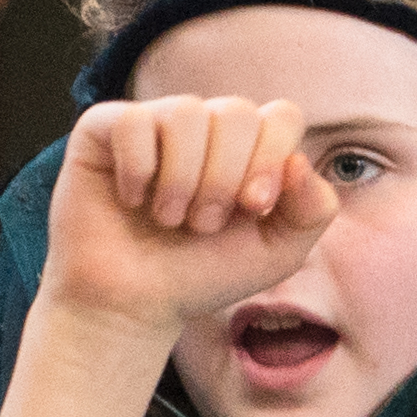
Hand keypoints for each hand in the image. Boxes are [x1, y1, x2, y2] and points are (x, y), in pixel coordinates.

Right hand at [30, 94, 339, 360]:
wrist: (130, 305)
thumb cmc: (198, 276)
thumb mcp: (277, 254)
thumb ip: (313, 211)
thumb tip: (299, 161)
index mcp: (247, 147)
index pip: (280, 116)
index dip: (270, 159)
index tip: (250, 208)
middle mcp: (203, 127)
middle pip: (236, 111)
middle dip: (224, 177)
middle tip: (201, 224)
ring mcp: (154, 123)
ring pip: (186, 112)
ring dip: (181, 179)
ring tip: (167, 218)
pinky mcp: (104, 129)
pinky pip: (133, 121)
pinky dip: (138, 169)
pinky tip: (130, 199)